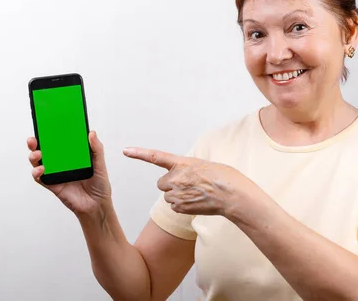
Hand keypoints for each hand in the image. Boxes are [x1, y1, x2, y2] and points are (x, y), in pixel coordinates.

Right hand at [27, 131, 111, 215]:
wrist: (97, 205)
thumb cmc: (99, 184)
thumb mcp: (100, 164)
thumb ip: (96, 149)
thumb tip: (91, 132)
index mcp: (71, 155)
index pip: (58, 141)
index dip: (50, 132)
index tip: (44, 123)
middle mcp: (61, 162)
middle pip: (44, 149)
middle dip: (35, 142)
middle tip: (33, 138)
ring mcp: (55, 173)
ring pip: (38, 162)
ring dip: (33, 156)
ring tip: (38, 153)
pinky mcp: (52, 184)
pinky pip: (40, 178)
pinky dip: (37, 172)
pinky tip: (42, 169)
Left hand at [123, 147, 254, 217]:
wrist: (232, 195)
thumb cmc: (223, 177)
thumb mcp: (204, 164)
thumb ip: (188, 169)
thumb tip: (182, 178)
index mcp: (182, 163)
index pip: (155, 156)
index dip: (139, 153)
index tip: (126, 150)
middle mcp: (175, 178)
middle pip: (162, 183)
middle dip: (171, 184)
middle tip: (189, 185)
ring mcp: (177, 193)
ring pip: (168, 196)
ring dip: (178, 195)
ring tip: (197, 193)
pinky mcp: (180, 207)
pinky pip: (174, 206)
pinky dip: (183, 205)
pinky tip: (197, 202)